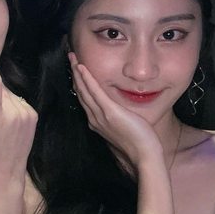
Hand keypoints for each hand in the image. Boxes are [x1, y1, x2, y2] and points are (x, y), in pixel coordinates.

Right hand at [68, 52, 163, 167]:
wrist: (143, 155)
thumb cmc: (137, 143)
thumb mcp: (122, 128)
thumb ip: (116, 118)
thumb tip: (117, 110)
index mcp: (96, 122)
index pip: (84, 99)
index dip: (79, 83)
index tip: (76, 70)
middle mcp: (94, 118)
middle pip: (80, 92)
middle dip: (74, 74)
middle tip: (70, 58)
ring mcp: (100, 115)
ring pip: (84, 90)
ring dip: (77, 72)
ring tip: (72, 58)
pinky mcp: (109, 111)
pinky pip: (94, 91)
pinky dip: (86, 78)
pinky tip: (81, 68)